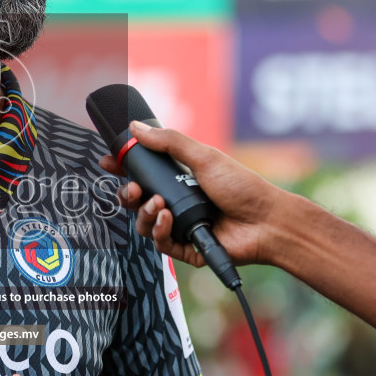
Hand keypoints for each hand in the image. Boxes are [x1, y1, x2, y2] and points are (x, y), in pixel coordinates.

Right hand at [98, 120, 279, 267]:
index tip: (109, 162)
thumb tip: (137, 127)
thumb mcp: (204, 157)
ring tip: (158, 204)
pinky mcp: (185, 249)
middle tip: (133, 189)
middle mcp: (178, 202)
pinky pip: (160, 242)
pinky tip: (169, 218)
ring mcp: (181, 226)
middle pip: (138, 201)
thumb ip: (169, 143)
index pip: (143, 174)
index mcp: (180, 179)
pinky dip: (160, 229)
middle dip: (128, 194)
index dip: (124, 169)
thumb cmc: (242, 187)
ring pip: (144, 223)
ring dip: (145, 213)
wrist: (266, 221)